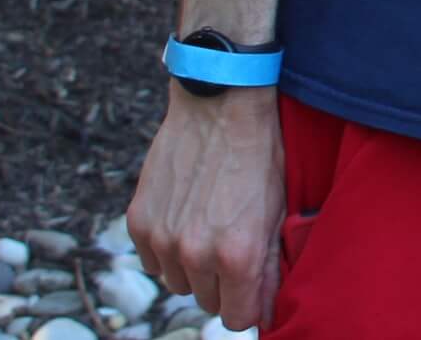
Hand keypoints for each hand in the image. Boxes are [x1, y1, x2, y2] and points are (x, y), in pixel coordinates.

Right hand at [130, 84, 285, 329]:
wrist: (222, 104)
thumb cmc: (261, 152)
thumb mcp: (280, 209)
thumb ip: (269, 264)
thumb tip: (262, 308)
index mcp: (238, 254)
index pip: (238, 318)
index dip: (249, 304)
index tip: (252, 288)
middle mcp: (196, 254)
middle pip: (208, 302)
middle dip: (223, 284)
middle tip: (234, 247)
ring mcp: (163, 239)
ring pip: (179, 283)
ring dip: (193, 268)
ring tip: (211, 229)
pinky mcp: (139, 221)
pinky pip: (152, 261)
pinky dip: (167, 249)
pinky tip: (186, 219)